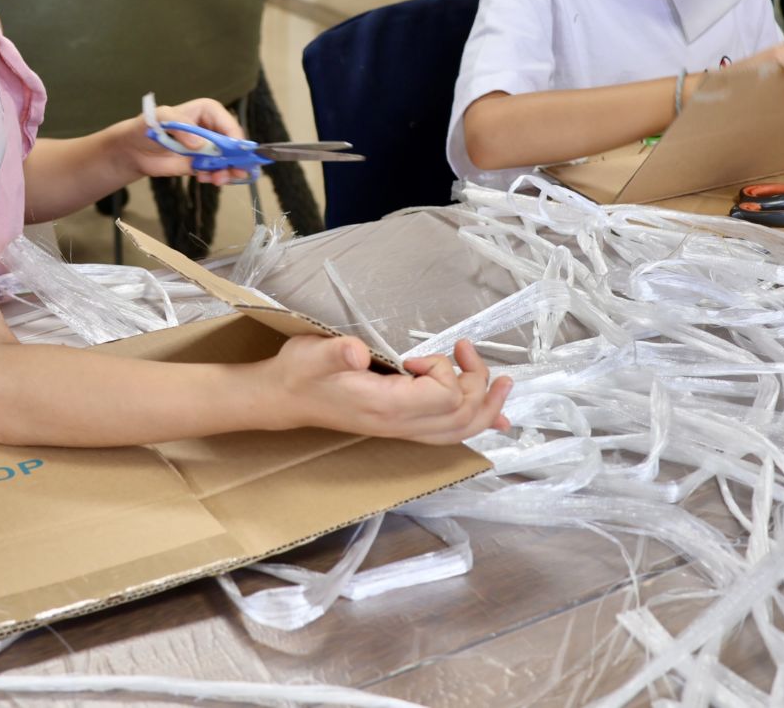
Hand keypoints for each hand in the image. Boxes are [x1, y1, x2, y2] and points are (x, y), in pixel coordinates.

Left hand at [123, 97, 250, 184]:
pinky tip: (204, 178)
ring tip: (217, 179)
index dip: (235, 138)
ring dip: (228, 171)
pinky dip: (215, 177)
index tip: (236, 153)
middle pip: (233, 143)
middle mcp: (211, 129)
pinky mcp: (202, 163)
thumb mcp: (160, 119)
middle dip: (236, 158)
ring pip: (228, 159)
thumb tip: (199, 143)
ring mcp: (208, 148)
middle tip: (235, 172)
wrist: (133, 150)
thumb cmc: (146, 127)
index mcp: (207, 111)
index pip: (228, 123)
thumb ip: (180, 126)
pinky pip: (216, 171)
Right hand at [266, 335, 512, 444]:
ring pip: (460, 430)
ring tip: (501, 382)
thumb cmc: (299, 372)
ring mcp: (401, 430)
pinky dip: (477, 423)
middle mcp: (399, 425)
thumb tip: (357, 352)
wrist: (283, 397)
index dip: (444, 371)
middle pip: (462, 417)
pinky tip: (497, 418)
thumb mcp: (313, 353)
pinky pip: (448, 434)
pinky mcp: (400, 426)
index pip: (442, 398)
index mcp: (385, 407)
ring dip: (486, 405)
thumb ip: (336, 352)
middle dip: (477, 383)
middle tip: (467, 350)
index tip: (416, 356)